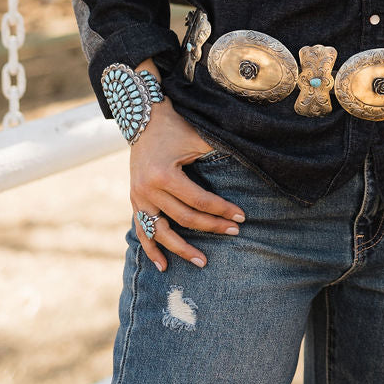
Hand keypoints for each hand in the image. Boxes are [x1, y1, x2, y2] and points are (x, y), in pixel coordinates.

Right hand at [129, 86, 244, 270]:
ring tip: (202, 262)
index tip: (241, 217)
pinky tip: (163, 266)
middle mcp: (148, 190)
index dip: (221, 210)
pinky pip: (142, 230)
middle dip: (212, 227)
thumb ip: (217, 155)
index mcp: (164, 175)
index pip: (199, 201)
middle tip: (234, 233)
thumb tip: (249, 170)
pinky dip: (151, 249)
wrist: (142, 118)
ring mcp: (138, 198)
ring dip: (182, 249)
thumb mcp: (197, 138)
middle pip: (184, 218)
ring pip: (161, 232)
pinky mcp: (135, 201)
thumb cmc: (175, 127)